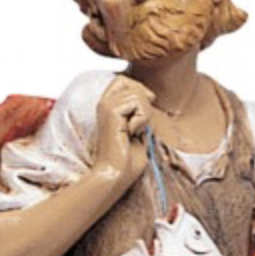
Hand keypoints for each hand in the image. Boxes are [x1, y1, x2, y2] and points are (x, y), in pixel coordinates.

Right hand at [93, 76, 155, 192]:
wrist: (116, 175)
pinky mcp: (111, 112)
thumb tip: (150, 97)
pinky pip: (138, 102)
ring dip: (145, 114)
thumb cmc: (126, 161)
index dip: (138, 89)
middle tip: (139, 125)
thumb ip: (141, 113)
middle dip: (143, 101)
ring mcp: (106, 106)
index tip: (144, 110)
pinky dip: (142, 119)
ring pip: (138, 93)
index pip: (123, 80)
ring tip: (135, 132)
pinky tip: (131, 133)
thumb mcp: (139, 131)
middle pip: (131, 82)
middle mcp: (104, 103)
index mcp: (107, 106)